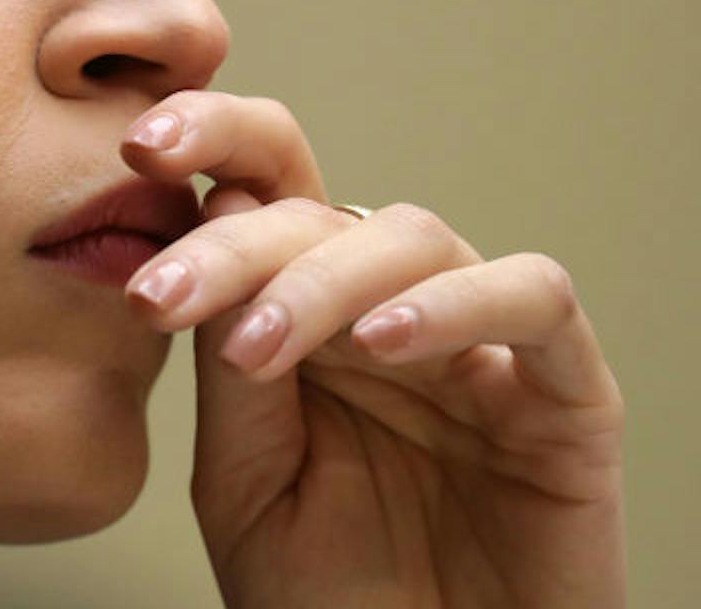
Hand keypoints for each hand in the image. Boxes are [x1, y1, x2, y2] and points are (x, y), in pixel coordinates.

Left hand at [119, 92, 625, 607]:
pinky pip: (534, 299)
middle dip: (234, 241)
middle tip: (163, 294)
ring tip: (259, 349)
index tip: (137, 151)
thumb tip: (211, 208)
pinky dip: (461, 303)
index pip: (264, 194)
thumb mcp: (245, 480)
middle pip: (320, 212)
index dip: (210, 144)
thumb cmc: (334, 601)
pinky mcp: (569, 395)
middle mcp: (390, 315)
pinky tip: (387, 342)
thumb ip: (228, 363)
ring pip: (416, 236)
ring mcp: (481, 347)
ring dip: (326, 278)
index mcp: (306, 321)